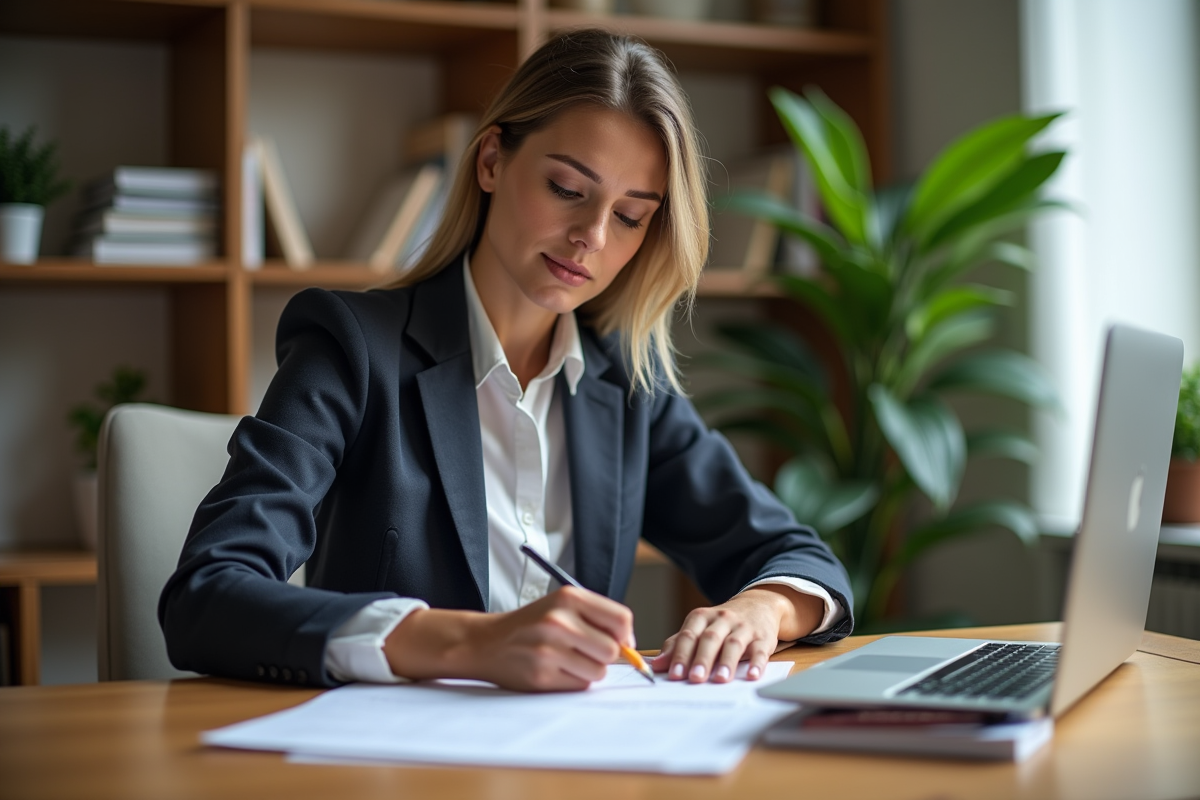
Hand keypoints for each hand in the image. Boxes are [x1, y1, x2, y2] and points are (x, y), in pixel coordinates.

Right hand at [383, 586, 634, 691]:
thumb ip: (597, 618)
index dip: (625, 635)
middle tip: (586, 651)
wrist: (486, 642)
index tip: (619, 641)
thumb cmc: (531, 625)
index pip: (621, 619)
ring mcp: (549, 650)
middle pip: (612, 650)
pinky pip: (579, 685)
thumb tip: (631, 647)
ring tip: (567, 660)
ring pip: (598, 671)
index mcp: (568, 598)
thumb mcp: (561, 607)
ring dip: (589, 671)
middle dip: (605, 656)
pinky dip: (573, 681)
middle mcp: (559, 621)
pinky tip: (555, 670)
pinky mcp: (541, 675)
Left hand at [650, 585, 822, 683]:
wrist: (758, 604)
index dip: (681, 655)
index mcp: (702, 617)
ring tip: (720, 679)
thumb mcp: (699, 628)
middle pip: (710, 638)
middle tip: (695, 678)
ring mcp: (744, 627)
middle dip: (702, 659)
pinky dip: (756, 663)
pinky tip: (751, 676)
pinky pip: (760, 650)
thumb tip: (656, 665)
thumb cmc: (722, 623)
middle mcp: (722, 619)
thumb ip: (678, 645)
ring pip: (733, 643)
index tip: (674, 675)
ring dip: (726, 662)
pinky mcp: (763, 637)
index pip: (689, 635)